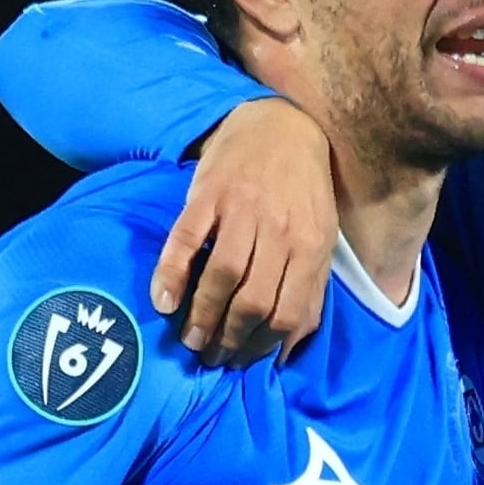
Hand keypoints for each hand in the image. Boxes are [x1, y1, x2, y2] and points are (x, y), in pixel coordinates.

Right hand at [152, 99, 337, 364]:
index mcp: (311, 246)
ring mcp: (242, 211)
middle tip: (211, 356)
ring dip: (202, 316)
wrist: (280, 123)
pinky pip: (186, 241)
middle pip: (253, 301)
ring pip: (222, 277)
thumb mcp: (320, 236)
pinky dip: (172, 275)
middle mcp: (279, 231)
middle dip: (229, 339)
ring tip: (190, 340)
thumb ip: (309, 289)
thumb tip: (288, 350)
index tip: (241, 362)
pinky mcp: (208, 194)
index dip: (262, 346)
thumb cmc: (302, 189)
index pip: (288, 313)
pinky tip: (163, 302)